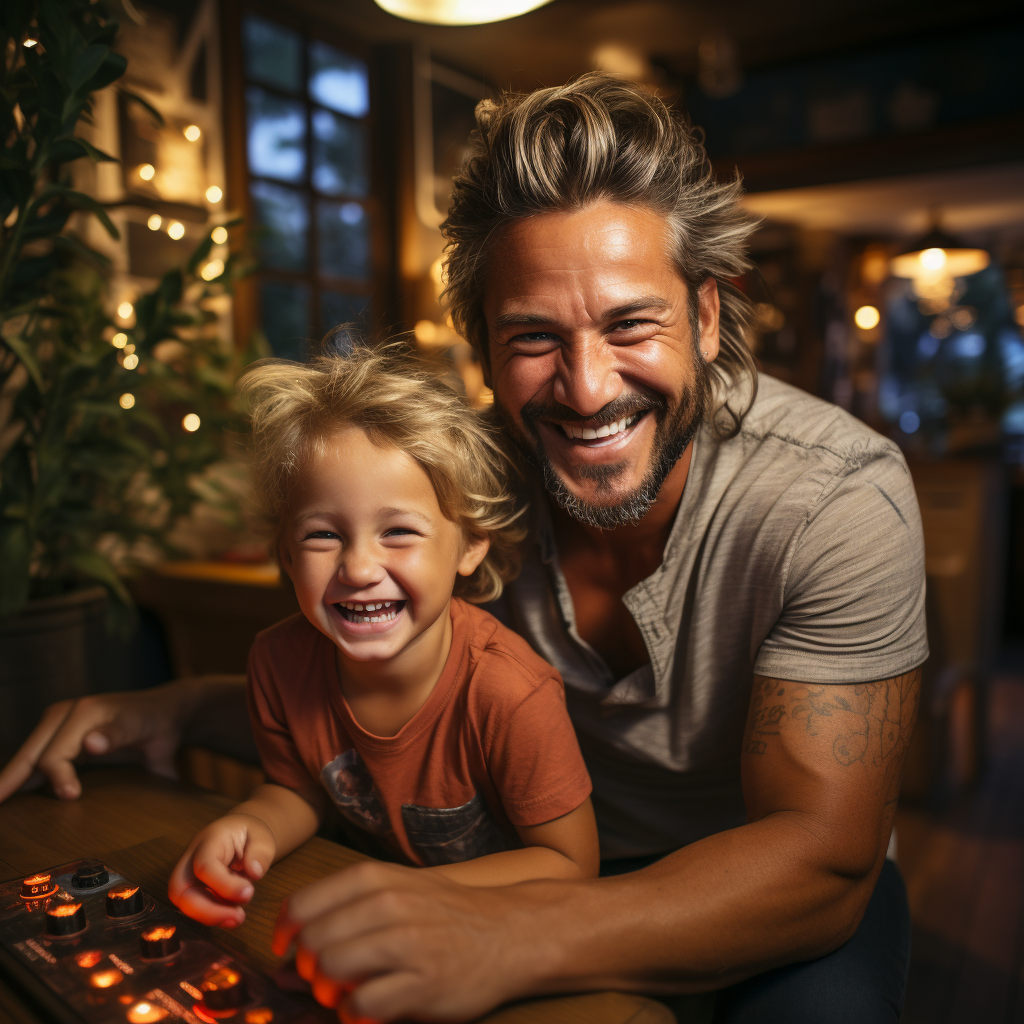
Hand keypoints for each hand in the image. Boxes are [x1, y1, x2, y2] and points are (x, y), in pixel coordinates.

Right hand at [0, 682, 196, 803]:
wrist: (164, 712)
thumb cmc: (155, 722)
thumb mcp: (144, 726)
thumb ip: (118, 734)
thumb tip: (90, 744)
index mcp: (83, 713)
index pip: (53, 755)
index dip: (58, 779)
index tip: (70, 796)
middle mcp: (65, 714)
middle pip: (29, 755)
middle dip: (8, 782)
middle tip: (0, 809)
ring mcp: (59, 724)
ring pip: (27, 757)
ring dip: (11, 780)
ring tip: (2, 803)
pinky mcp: (60, 735)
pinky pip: (36, 757)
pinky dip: (22, 776)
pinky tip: (13, 795)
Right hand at [169, 813, 275, 926]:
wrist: (242, 834)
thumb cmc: (251, 834)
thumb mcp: (263, 837)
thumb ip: (260, 853)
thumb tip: (255, 872)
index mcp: (209, 839)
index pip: (204, 864)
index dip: (224, 885)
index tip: (249, 893)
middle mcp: (191, 857)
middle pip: (179, 889)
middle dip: (206, 910)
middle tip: (238, 917)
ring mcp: (188, 874)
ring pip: (184, 903)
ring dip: (210, 916)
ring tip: (238, 917)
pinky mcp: (192, 889)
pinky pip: (194, 907)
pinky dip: (212, 916)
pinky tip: (232, 915)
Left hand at [271, 861, 541, 1021]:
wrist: (510, 932)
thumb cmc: (446, 913)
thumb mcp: (397, 893)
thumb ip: (344, 915)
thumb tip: (284, 959)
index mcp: (377, 879)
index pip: (302, 905)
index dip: (285, 935)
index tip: (288, 952)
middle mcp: (388, 905)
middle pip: (311, 943)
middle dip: (308, 969)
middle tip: (325, 979)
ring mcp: (406, 943)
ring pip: (330, 970)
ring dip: (328, 991)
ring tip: (346, 992)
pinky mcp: (422, 983)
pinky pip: (360, 1005)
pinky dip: (354, 1014)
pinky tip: (369, 1008)